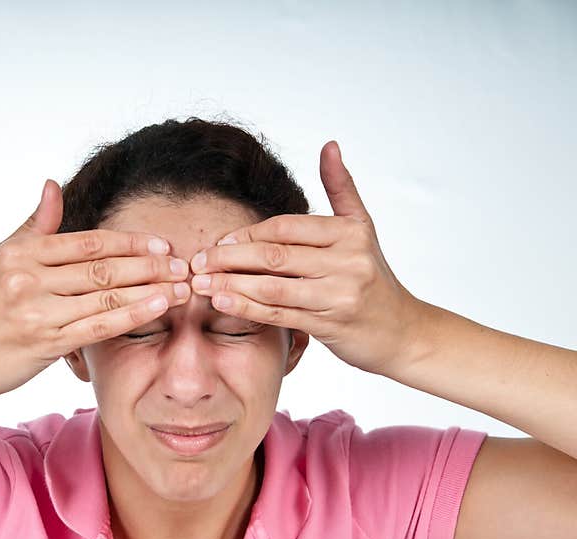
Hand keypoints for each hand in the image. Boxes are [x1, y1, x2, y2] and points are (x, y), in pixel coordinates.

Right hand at [0, 179, 191, 404]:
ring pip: (105, 296)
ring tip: (181, 287)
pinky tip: (158, 308)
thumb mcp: (1, 259)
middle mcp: (29, 278)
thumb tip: (53, 184)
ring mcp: (36, 311)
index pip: (88, 242)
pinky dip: (132, 316)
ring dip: (149, 290)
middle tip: (183, 264)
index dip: (129, 242)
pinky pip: (97, 326)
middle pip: (103, 268)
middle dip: (148, 265)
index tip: (161, 244)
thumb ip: (35, 225)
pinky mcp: (43, 343)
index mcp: (21, 253)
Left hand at [187, 141, 427, 376]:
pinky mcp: (332, 325)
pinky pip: (280, 316)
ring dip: (231, 285)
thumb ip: (341, 188)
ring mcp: (340, 294)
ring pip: (272, 287)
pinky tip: (222, 304)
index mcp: (349, 233)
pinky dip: (247, 309)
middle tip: (197, 262)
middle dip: (230, 258)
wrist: (403, 331)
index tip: (220, 241)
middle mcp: (347, 261)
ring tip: (200, 284)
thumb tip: (329, 145)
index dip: (248, 233)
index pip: (286, 227)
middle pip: (274, 256)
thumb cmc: (373, 279)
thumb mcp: (362, 228)